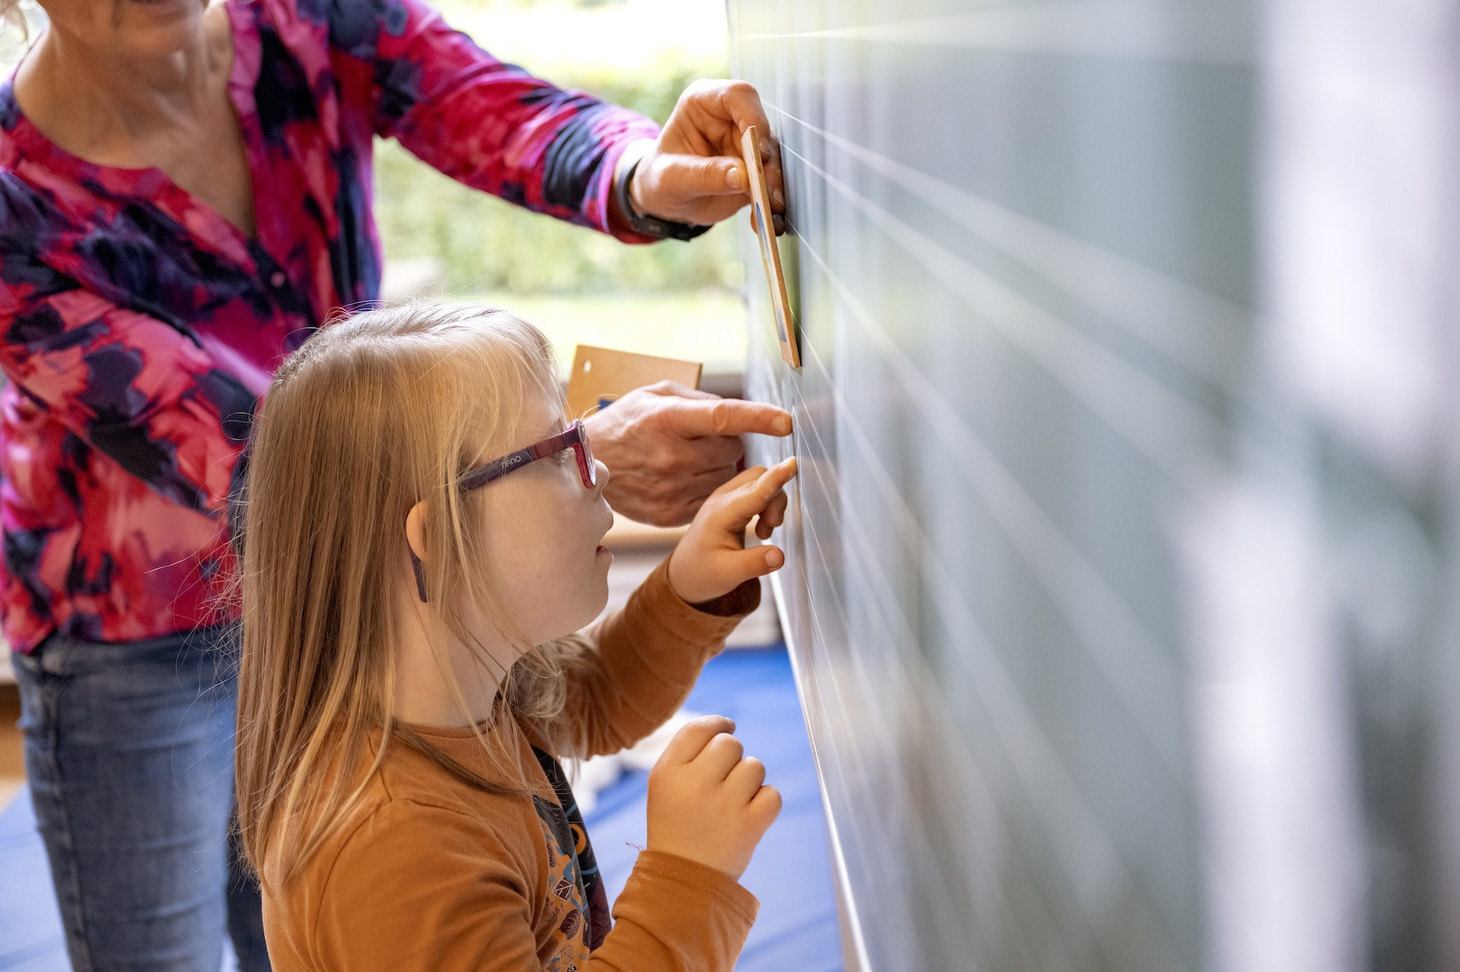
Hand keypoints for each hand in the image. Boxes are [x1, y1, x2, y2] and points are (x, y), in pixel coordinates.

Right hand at [584, 381, 791, 526]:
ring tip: (686, 459)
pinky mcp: (669, 514)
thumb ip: (700, 401)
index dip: (758, 418)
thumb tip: (737, 414)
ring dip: (717, 468)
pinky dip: (704, 489)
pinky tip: (681, 479)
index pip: (723, 418)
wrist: (585, 466)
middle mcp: (671, 456)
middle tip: (700, 439)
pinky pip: (711, 500)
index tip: (786, 422)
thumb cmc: (626, 423)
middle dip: (727, 443)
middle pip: (732, 450)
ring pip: (725, 478)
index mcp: (667, 419)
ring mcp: (670, 489)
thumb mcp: (656, 396)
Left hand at [629, 80, 785, 232]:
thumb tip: (742, 176)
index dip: (754, 118)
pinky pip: (770, 183)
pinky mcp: (754, 170)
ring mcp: (744, 145)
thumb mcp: (671, 178)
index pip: (738, 96)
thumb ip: (705, 174)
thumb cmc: (659, 179)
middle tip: (765, 193)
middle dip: (766, 164)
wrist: (664, 202)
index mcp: (703, 104)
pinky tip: (766, 222)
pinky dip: (769, 203)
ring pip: (771, 159)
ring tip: (767, 212)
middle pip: (761, 132)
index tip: (759, 151)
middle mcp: (729, 119)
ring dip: (772, 186)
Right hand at [647, 715, 781, 879]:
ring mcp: (723, 805)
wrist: (683, 880)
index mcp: (668, 772)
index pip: (699, 729)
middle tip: (722, 781)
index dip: (718, 723)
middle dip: (732, 756)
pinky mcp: (749, 826)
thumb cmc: (676, 824)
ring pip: (754, 766)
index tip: (727, 727)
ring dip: (749, 780)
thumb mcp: (664, 784)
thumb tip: (726, 725)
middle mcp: (694, 785)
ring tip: (732, 802)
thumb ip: (688, 750)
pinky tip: (748, 814)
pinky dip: (765, 802)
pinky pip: (773, 794)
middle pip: (730, 743)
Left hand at [668, 457, 796, 604]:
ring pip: (760, 480)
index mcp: (721, 514)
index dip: (776, 478)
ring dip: (772, 502)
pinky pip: (757, 488)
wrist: (684, 575)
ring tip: (764, 533)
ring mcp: (726, 498)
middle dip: (776, 497)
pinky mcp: (731, 502)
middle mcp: (723, 499)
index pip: (755, 491)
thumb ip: (755, 563)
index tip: (793, 463)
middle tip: (772, 528)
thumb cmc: (702, 574)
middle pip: (759, 476)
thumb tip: (780, 556)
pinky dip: (767, 504)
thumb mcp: (729, 574)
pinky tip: (762, 528)